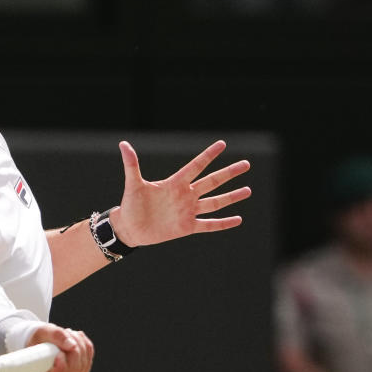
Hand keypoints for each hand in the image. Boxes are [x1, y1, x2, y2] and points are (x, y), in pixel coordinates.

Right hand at [26, 324, 93, 371]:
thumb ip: (56, 336)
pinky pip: (88, 362)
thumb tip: (72, 345)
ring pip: (84, 366)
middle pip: (74, 369)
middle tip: (66, 332)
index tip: (59, 349)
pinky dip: (85, 347)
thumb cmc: (38, 339)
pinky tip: (77, 337)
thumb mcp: (43, 332)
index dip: (62, 361)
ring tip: (70, 333)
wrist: (40, 343)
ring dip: (81, 345)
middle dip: (75, 346)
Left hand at [109, 140, 251, 246]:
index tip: (222, 144)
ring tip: (248, 190)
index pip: (196, 166)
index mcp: (175, 183)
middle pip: (212, 182)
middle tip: (246, 164)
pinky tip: (238, 220)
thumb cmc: (131, 204)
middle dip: (229, 173)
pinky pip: (209, 224)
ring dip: (231, 197)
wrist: (130, 227)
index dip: (208, 155)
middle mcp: (185, 195)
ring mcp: (188, 211)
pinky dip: (223, 223)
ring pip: (215, 202)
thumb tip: (123, 144)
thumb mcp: (133, 184)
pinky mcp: (187, 227)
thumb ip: (132, 164)